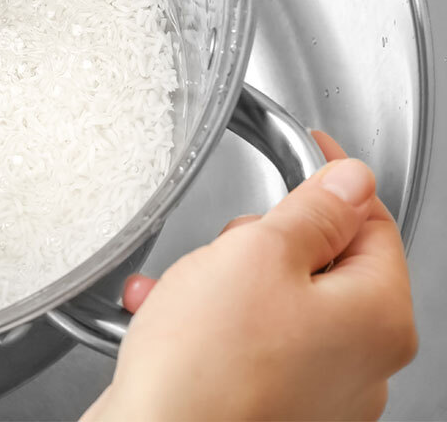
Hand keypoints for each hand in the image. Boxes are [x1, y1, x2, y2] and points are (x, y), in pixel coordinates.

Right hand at [83, 131, 416, 421]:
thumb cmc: (206, 366)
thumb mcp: (258, 253)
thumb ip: (312, 211)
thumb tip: (350, 181)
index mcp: (378, 319)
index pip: (373, 221)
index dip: (334, 179)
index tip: (310, 152)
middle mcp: (361, 364)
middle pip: (323, 263)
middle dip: (263, 241)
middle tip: (227, 245)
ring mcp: (318, 393)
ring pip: (276, 301)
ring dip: (224, 282)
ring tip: (183, 290)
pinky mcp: (270, 406)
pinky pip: (248, 343)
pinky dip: (209, 323)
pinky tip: (169, 319)